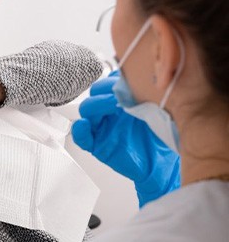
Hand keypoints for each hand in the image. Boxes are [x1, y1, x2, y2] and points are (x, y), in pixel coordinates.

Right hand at [72, 71, 180, 206]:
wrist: (161, 163)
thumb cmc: (160, 137)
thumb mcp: (157, 110)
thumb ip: (146, 94)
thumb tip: (140, 78)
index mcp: (121, 100)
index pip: (110, 82)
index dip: (114, 79)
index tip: (126, 79)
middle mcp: (109, 112)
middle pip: (95, 93)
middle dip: (105, 88)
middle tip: (120, 92)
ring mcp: (101, 127)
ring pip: (86, 110)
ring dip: (96, 104)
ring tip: (112, 104)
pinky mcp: (96, 145)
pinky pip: (81, 137)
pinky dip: (79, 131)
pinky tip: (84, 125)